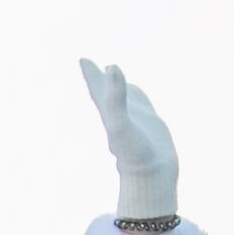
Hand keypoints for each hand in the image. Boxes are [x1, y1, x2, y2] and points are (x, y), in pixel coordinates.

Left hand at [80, 59, 177, 220]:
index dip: (90, 73)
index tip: (82, 59)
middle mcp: (120, 115)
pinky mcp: (150, 125)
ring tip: (112, 73)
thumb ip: (115, 96)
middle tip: (88, 62)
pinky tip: (135, 93)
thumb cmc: (133, 152)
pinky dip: (138, 95)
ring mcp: (135, 120)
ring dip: (117, 85)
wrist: (151, 175)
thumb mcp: (120, 122)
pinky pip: (142, 105)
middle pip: (106, 92)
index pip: (97, 88)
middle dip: (99, 77)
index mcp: (109, 113)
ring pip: (124, 97)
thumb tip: (111, 67)